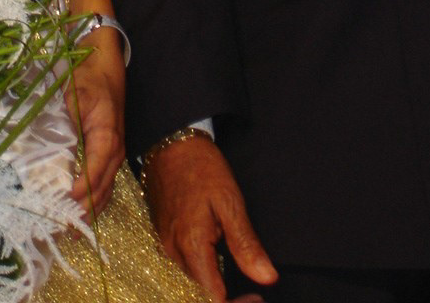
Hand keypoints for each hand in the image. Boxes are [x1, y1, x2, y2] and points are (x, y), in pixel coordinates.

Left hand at [66, 26, 125, 213]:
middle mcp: (115, 152)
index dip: (79, 194)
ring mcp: (114, 154)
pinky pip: (104, 184)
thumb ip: (69, 126)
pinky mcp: (109, 153)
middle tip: (57, 226)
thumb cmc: (89, 76)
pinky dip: (92, 201)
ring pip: (104, 193)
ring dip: (87, 212)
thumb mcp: (75, 97)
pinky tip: (77, 211)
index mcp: (107, 138)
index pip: (95, 176)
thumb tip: (56, 156)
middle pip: (101, 192)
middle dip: (81, 212)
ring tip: (65, 228)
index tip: (61, 205)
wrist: (105, 61)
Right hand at [143, 133, 277, 301]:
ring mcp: (165, 245)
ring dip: (215, 286)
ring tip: (241, 276)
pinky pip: (183, 266)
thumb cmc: (201, 167)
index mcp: (191, 246)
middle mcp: (173, 252)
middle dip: (228, 298)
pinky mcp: (163, 236)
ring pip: (191, 282)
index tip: (258, 297)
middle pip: (200, 294)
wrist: (171, 141)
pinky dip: (203, 271)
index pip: (213, 299)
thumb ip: (246, 244)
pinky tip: (220, 260)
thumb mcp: (230, 201)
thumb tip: (267, 278)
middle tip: (254, 293)